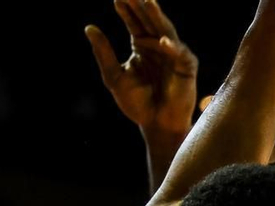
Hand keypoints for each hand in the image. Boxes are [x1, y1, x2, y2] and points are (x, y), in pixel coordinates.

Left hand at [87, 0, 199, 141]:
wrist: (155, 125)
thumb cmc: (137, 104)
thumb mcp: (114, 77)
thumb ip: (103, 53)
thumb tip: (88, 28)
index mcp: (142, 45)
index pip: (133, 21)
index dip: (126, 10)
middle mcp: (158, 44)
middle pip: (149, 20)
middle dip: (141, 6)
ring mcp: (173, 53)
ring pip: (165, 30)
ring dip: (157, 16)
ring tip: (148, 2)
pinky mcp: (186, 66)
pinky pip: (178, 53)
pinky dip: (171, 48)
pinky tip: (161, 41)